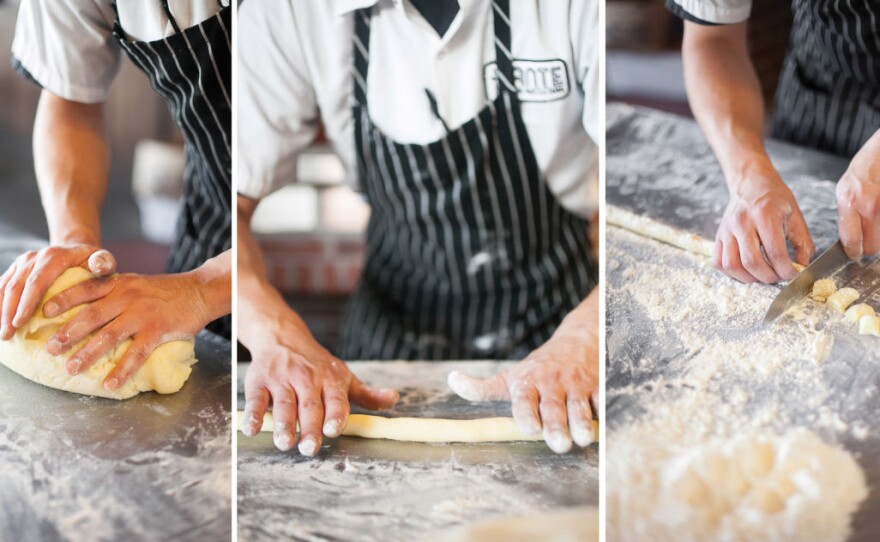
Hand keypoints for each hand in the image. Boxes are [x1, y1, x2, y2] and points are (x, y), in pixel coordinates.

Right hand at [0, 244, 115, 338]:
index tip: (19, 323)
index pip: (36, 281)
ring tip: (1, 334)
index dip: (26, 303)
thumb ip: (103, 262)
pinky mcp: (14, 270)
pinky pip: (1, 288)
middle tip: (6, 335)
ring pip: (4, 287)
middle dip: (9, 312)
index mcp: (53, 257)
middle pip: (15, 286)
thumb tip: (100, 265)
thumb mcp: (102, 261)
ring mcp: (21, 263)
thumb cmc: (92, 263)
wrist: (76, 251)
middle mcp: (33, 258)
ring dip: (0, 311)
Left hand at [41, 272, 214, 389]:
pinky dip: (122, 370)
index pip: (85, 289)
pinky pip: (136, 353)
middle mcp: (127, 297)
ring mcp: (142, 314)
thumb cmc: (166, 291)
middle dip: (68, 333)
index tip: (44, 312)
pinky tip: (111, 383)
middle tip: (50, 349)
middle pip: (91, 316)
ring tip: (71, 368)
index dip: (63, 300)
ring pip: (109, 336)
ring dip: (87, 353)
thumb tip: (87, 314)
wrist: (199, 291)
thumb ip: (115, 293)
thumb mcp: (136, 283)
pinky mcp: (158, 330)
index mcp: (119, 284)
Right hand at [241, 327, 398, 455]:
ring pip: (283, 404)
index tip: (333, 430)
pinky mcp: (259, 381)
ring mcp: (282, 379)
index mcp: (330, 380)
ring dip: (283, 424)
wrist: (282, 336)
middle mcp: (306, 378)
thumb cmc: (317, 364)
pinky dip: (252, 414)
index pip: (335, 400)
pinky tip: (251, 429)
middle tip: (309, 448)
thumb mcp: (344, 376)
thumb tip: (394, 399)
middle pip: (309, 406)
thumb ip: (366, 394)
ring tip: (285, 443)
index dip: (335, 415)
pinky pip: (255, 399)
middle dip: (309, 427)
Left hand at [447, 332, 598, 453]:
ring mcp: (577, 384)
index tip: (529, 427)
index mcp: (528, 383)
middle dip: (556, 426)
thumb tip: (452, 380)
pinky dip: (604, 412)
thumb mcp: (510, 376)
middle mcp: (552, 384)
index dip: (526, 413)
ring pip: (579, 406)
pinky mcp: (599, 385)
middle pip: (554, 408)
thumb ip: (482, 387)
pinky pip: (602, 399)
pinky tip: (605, 425)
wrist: (579, 338)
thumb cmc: (540, 367)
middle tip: (559, 444)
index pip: (525, 400)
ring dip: (581, 423)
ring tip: (582, 439)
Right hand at [714, 164, 813, 282]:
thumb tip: (801, 267)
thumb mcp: (796, 218)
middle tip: (778, 277)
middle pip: (752, 262)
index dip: (786, 270)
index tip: (792, 274)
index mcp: (765, 215)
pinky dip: (731, 273)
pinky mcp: (718, 236)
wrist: (751, 185)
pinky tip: (745, 270)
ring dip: (749, 278)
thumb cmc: (775, 200)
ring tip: (761, 276)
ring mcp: (726, 230)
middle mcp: (742, 222)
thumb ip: (803, 244)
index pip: (775, 252)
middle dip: (768, 277)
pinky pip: (718, 262)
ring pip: (732, 265)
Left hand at [837, 138, 879, 258]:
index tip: (856, 255)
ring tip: (877, 223)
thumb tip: (851, 238)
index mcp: (849, 201)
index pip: (850, 240)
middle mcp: (868, 204)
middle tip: (871, 242)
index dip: (854, 252)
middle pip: (873, 246)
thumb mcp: (847, 187)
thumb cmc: (868, 165)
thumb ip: (848, 212)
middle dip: (872, 248)